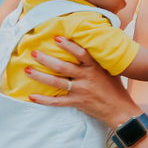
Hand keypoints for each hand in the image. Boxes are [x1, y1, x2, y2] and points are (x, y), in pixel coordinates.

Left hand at [25, 37, 139, 126]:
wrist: (119, 109)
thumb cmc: (114, 87)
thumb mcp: (109, 69)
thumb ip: (98, 58)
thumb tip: (92, 42)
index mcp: (95, 67)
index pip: (81, 53)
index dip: (68, 45)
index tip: (56, 38)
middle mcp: (87, 77)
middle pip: (63, 67)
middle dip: (47, 59)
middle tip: (33, 53)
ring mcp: (81, 91)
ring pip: (57, 82)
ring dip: (40, 76)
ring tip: (27, 70)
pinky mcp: (77, 102)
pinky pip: (57, 102)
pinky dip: (44, 100)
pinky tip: (32, 96)